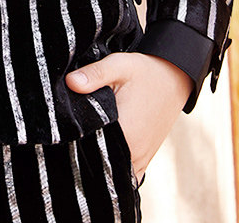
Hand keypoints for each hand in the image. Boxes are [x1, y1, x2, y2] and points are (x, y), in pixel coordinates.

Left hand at [65, 53, 191, 180]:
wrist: (173, 79)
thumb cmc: (145, 72)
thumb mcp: (118, 65)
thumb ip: (95, 74)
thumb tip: (70, 82)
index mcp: (124, 132)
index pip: (87, 147)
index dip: (71, 138)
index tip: (64, 125)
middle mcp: (133, 153)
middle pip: (97, 162)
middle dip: (82, 149)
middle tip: (72, 130)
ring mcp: (139, 160)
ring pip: (110, 171)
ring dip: (97, 160)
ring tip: (86, 138)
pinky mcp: (143, 160)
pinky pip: (123, 174)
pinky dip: (111, 167)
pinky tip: (101, 150)